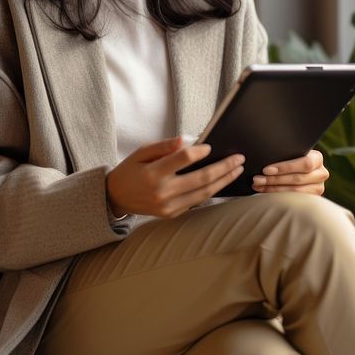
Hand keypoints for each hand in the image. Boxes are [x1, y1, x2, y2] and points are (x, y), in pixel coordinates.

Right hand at [105, 135, 245, 218]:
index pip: (183, 159)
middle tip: (239, 158)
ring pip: (204, 193)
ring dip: (223, 181)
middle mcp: (162, 192)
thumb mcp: (141, 152)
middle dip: (224, 167)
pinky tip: (221, 181)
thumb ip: (164, 146)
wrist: (115, 198)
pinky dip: (211, 191)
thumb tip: (186, 140)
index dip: (199, 151)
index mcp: (153, 174)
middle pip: (201, 178)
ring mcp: (168, 206)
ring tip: (237, 170)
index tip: (210, 146)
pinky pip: (196, 201)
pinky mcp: (172, 214)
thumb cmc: (130, 170)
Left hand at [252, 150, 328, 194]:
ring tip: (258, 186)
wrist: (298, 168)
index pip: (304, 163)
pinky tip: (264, 192)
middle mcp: (321, 174)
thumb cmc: (290, 157)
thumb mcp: (291, 152)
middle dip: (274, 179)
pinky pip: (294, 199)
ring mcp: (318, 188)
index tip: (266, 170)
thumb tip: (264, 151)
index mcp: (317, 159)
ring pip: (295, 191)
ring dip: (273, 189)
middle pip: (298, 179)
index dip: (285, 167)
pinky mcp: (311, 199)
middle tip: (257, 179)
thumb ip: (284, 152)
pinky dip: (277, 196)